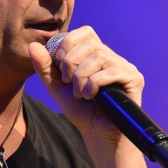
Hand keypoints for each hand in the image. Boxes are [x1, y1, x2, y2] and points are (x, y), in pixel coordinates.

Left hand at [29, 25, 143, 139]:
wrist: (97, 134)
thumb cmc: (81, 111)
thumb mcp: (57, 88)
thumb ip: (45, 68)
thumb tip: (32, 46)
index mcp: (95, 56)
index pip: (85, 32)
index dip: (69, 42)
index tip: (59, 62)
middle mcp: (112, 58)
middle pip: (90, 42)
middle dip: (72, 61)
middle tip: (67, 82)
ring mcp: (124, 67)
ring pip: (99, 56)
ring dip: (82, 76)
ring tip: (79, 94)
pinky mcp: (134, 78)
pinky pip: (112, 71)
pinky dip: (94, 83)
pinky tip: (90, 96)